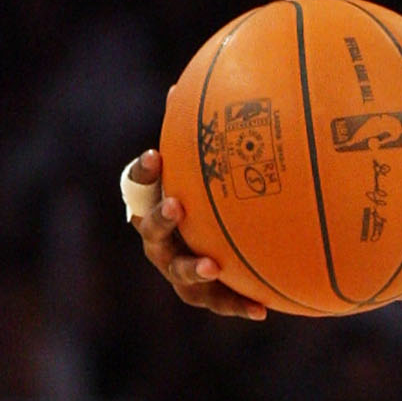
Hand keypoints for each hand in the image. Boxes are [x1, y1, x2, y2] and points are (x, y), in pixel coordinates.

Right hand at [124, 149, 267, 322]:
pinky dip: (238, 305)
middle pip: (153, 233)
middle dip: (161, 219)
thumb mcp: (208, 172)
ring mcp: (179, 271)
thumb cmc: (210, 202)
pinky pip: (220, 302)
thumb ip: (201, 140)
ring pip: (180, 274)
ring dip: (193, 269)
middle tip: (176, 204)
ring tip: (212, 266)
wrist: (221, 249)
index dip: (144, 173)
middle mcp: (160, 243)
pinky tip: (261, 309)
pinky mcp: (205, 295)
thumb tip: (192, 91)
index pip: (140, 186)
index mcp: (154, 210)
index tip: (157, 155)